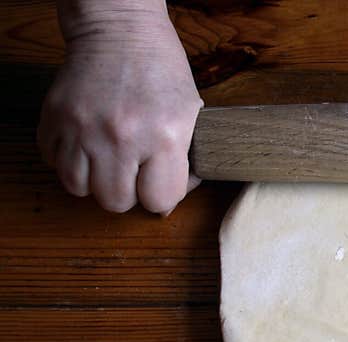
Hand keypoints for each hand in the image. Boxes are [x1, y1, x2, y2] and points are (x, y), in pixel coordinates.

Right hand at [37, 6, 202, 214]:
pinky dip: (68, 161)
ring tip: (106, 161)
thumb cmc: (161, 70)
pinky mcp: (55, 117)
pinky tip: (85, 146)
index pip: (159, 201)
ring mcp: (83, 128)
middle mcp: (122, 136)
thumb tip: (169, 202)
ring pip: (79, 189)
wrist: (121, 29)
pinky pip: (53, 163)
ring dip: (93, 181)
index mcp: (164, 137)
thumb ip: (183, 161)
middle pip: (115, 202)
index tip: (160, 182)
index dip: (161, 197)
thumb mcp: (190, 114)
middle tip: (132, 173)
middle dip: (126, 194)